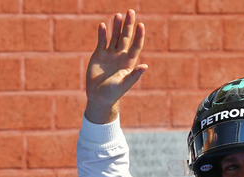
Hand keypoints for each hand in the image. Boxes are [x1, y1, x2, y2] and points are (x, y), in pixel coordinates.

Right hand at [85, 9, 147, 123]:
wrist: (98, 97)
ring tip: (118, 15)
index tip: (141, 25)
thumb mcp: (124, 84)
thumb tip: (145, 66)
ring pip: (114, 37)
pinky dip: (102, 34)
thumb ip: (134, 75)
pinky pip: (102, 41)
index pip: (136, 46)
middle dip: (128, 25)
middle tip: (131, 11)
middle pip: (126, 37)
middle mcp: (120, 56)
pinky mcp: (99, 55)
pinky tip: (103, 25)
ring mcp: (110, 54)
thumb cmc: (113, 93)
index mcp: (129, 62)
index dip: (139, 36)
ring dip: (116, 26)